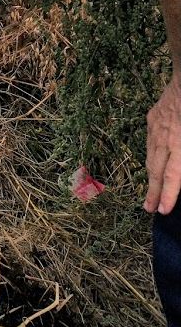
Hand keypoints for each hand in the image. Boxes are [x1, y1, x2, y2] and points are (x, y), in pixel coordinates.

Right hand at [144, 76, 180, 214]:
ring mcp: (156, 126)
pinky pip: (150, 141)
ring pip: (150, 156)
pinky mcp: (153, 117)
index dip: (168, 194)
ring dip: (150, 176)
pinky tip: (152, 162)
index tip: (162, 210)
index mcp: (179, 142)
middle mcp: (165, 137)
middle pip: (156, 169)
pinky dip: (151, 155)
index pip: (173, 175)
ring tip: (149, 193)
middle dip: (153, 191)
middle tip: (149, 209)